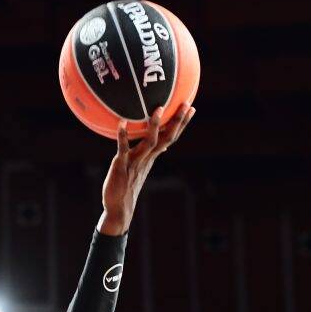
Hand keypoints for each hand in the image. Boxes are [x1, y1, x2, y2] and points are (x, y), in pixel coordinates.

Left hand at [100, 102, 195, 233]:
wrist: (119, 207)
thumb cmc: (128, 186)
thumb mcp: (142, 168)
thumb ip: (151, 155)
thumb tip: (164, 147)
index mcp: (152, 157)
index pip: (170, 137)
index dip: (181, 123)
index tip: (191, 108)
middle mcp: (147, 158)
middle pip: (166, 138)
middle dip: (177, 121)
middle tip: (186, 104)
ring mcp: (135, 162)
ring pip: (149, 142)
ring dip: (154, 126)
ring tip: (158, 109)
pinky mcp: (121, 166)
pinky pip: (123, 149)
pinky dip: (122, 136)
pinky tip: (121, 123)